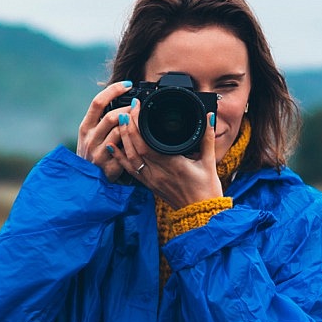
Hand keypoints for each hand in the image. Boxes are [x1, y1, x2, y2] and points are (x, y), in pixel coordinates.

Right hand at [76, 81, 132, 181]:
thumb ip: (101, 119)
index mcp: (85, 126)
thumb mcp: (90, 134)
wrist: (85, 179)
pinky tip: (138, 141)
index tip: (128, 84)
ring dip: (132, 126)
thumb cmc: (92, 152)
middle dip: (128, 110)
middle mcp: (90, 138)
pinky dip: (132, 144)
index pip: (97, 102)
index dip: (113, 90)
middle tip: (137, 107)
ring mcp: (98, 153)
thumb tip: (120, 98)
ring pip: (119, 133)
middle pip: (111, 117)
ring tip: (139, 122)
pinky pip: (126, 151)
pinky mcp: (108, 166)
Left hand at [109, 104, 223, 207]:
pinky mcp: (149, 185)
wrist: (201, 214)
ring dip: (123, 139)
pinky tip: (112, 146)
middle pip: (135, 148)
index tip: (137, 107)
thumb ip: (207, 137)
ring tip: (119, 123)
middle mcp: (157, 173)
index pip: (147, 142)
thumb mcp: (209, 161)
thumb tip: (208, 117)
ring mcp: (151, 180)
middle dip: (128, 127)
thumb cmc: (206, 189)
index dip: (138, 124)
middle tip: (126, 110)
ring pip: (130, 158)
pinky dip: (120, 157)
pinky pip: (130, 170)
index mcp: (172, 165)